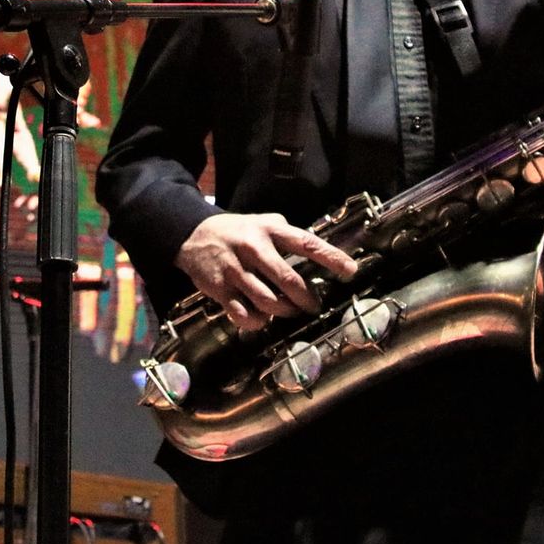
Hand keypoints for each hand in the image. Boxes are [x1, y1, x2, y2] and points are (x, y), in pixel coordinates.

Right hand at [174, 213, 358, 330]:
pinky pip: (245, 314)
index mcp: (269, 230)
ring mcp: (236, 270)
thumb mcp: (263, 222)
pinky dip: (258, 321)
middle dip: (306, 298)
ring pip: (268, 302)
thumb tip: (317, 251)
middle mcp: (254, 249)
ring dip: (284, 311)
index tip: (350, 270)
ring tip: (289, 310)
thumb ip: (288, 234)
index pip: (306, 243)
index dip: (330, 257)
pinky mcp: (220, 289)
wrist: (193, 234)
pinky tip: (262, 317)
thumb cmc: (237, 231)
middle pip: (288, 280)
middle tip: (313, 306)